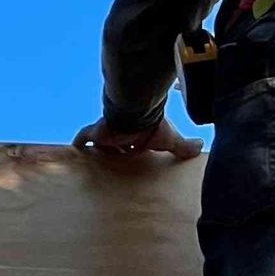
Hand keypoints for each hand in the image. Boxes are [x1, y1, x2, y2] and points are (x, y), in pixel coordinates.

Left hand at [72, 114, 201, 168]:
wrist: (137, 115)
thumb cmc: (154, 127)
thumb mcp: (171, 140)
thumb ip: (183, 145)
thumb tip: (200, 145)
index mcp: (139, 134)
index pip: (135, 142)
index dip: (135, 148)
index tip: (136, 154)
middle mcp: (122, 132)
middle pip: (118, 142)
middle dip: (117, 149)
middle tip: (118, 160)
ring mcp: (108, 132)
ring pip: (102, 140)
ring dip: (101, 147)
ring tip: (96, 161)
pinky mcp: (97, 132)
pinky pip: (84, 137)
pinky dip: (79, 142)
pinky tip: (74, 148)